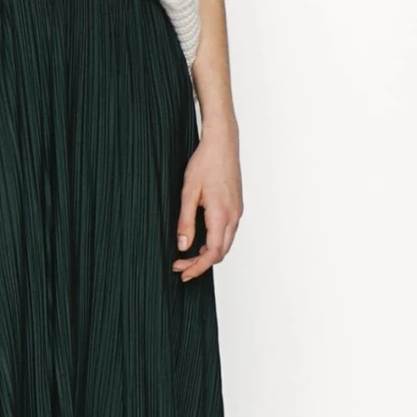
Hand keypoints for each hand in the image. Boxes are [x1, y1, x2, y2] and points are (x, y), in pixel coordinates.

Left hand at [172, 126, 241, 279]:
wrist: (222, 143)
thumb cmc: (205, 163)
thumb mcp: (188, 192)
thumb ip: (185, 221)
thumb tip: (183, 245)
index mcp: (221, 215)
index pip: (212, 253)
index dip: (197, 267)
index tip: (183, 272)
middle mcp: (233, 216)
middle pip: (220, 253)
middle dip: (200, 264)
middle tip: (180, 266)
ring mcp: (237, 212)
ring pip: (225, 243)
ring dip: (207, 253)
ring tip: (187, 255)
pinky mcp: (236, 206)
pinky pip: (227, 232)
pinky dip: (214, 242)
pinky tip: (200, 239)